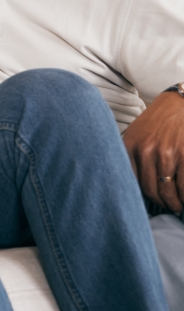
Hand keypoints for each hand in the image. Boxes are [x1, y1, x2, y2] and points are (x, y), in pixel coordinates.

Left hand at [124, 91, 183, 212]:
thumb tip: (131, 185)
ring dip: (174, 203)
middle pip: (151, 190)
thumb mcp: (137, 134)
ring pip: (169, 191)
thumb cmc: (158, 121)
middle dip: (161, 203)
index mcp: (131, 146)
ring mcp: (167, 154)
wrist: (181, 102)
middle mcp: (146, 151)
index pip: (130, 181)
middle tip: (167, 207)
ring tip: (177, 206)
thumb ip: (132, 156)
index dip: (140, 197)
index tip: (145, 204)